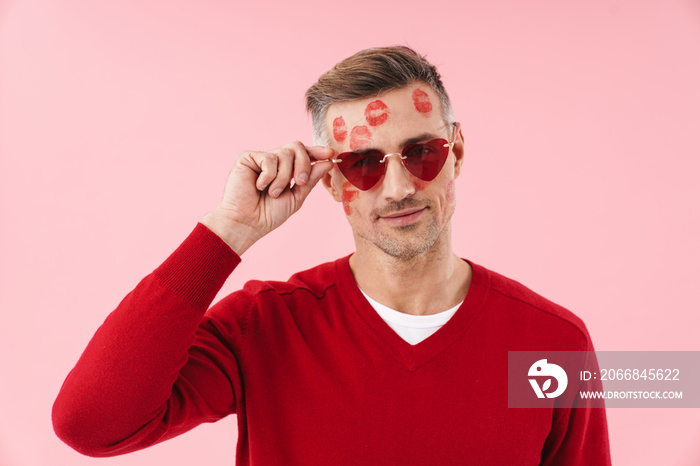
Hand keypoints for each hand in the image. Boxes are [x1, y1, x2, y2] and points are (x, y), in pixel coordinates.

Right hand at [202, 142, 335, 254]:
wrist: (247, 223)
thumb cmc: (269, 214)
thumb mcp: (296, 197)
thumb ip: (311, 179)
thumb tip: (328, 162)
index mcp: (287, 169)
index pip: (304, 154)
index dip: (317, 151)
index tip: (331, 154)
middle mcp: (274, 161)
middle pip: (297, 147)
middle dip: (304, 164)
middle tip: (300, 182)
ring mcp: (261, 158)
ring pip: (285, 154)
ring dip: (284, 177)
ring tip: (273, 193)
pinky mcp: (247, 157)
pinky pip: (269, 159)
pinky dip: (269, 176)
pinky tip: (259, 187)